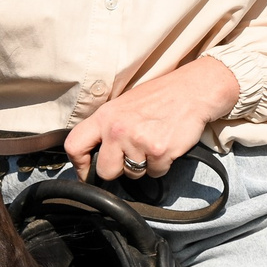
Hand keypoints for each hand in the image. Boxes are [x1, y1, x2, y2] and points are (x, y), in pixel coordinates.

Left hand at [62, 55, 240, 180]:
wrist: (192, 91)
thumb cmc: (158, 98)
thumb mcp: (123, 105)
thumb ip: (106, 128)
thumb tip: (94, 153)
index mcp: (105, 117)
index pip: (74, 145)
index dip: (78, 165)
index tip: (86, 172)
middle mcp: (117, 129)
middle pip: (105, 171)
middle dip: (118, 170)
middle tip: (130, 157)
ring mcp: (138, 142)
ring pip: (132, 174)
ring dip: (143, 165)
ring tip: (152, 143)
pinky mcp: (159, 152)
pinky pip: (155, 173)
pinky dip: (161, 164)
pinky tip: (165, 145)